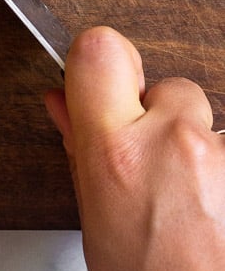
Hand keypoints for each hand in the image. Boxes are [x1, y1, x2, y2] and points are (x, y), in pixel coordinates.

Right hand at [45, 25, 224, 270]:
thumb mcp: (97, 221)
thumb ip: (80, 150)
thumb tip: (61, 102)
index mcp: (115, 152)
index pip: (99, 48)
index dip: (98, 59)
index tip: (100, 80)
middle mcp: (172, 140)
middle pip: (164, 85)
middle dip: (159, 116)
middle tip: (154, 168)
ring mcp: (220, 151)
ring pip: (203, 117)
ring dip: (194, 146)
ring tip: (190, 200)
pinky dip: (220, 168)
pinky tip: (213, 207)